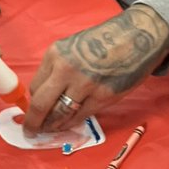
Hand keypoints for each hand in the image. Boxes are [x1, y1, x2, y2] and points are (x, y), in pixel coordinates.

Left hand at [25, 4, 168, 133]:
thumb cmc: (105, 41)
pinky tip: (68, 125)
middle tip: (31, 131)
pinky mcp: (103, 97)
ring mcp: (85, 85)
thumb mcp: (73, 47)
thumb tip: (47, 94)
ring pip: (60, 115)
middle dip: (34, 122)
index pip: (35, 88)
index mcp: (56, 55)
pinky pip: (81, 116)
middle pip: (41, 105)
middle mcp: (67, 70)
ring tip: (50, 131)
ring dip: (53, 126)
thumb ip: (59, 68)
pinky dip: (71, 124)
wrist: (137, 37)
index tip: (33, 112)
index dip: (32, 104)